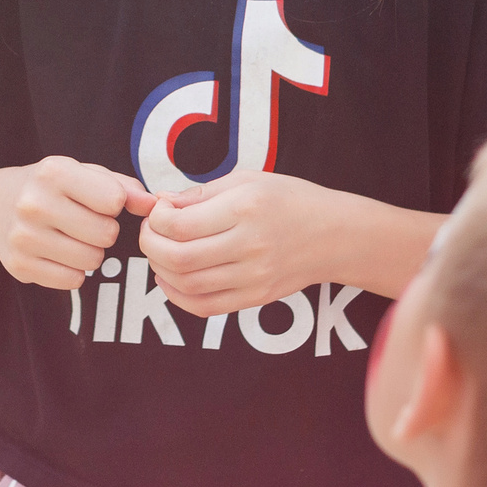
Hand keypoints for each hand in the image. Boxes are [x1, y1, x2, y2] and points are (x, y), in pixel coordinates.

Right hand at [0, 157, 152, 289]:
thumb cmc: (50, 188)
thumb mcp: (82, 173)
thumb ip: (122, 186)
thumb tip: (153, 205)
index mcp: (52, 172)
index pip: (113, 200)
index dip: (114, 204)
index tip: (98, 201)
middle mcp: (33, 203)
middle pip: (106, 234)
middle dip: (104, 231)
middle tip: (85, 223)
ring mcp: (23, 237)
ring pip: (92, 261)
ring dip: (91, 252)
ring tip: (71, 237)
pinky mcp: (19, 267)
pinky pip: (73, 281)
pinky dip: (73, 271)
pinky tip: (58, 254)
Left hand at [137, 172, 330, 317]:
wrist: (335, 235)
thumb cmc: (290, 200)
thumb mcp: (248, 179)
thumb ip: (202, 193)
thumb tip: (162, 203)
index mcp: (245, 208)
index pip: (181, 224)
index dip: (157, 219)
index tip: (158, 210)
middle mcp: (249, 246)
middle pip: (179, 258)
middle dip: (151, 245)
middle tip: (151, 232)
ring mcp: (253, 277)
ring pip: (187, 285)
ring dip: (160, 269)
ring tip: (160, 252)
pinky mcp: (256, 298)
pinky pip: (205, 307)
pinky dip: (177, 296)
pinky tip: (170, 280)